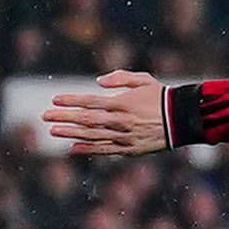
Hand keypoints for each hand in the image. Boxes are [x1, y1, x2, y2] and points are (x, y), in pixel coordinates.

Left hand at [42, 70, 168, 157]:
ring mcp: (124, 137)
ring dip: (70, 134)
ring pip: (91, 136)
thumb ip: (120, 78)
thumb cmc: (161, 97)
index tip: (55, 99)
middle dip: (64, 118)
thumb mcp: (144, 80)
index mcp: (123, 103)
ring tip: (53, 131)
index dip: (71, 101)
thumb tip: (98, 82)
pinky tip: (72, 149)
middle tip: (45, 116)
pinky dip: (87, 149)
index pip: (90, 102)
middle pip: (86, 120)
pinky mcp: (129, 149)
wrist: (182, 120)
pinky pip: (104, 150)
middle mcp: (120, 121)